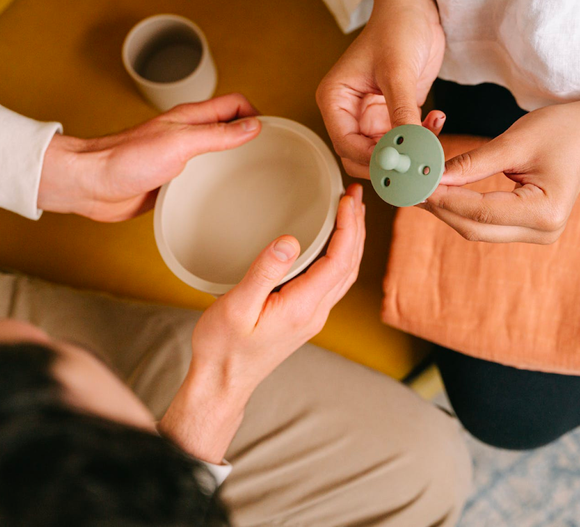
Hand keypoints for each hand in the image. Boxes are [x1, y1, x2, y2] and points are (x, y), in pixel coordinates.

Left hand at [37, 94, 259, 221]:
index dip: (257, 114)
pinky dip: (217, 184)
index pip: (235, 104)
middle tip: (273, 156)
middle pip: (230, 128)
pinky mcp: (171, 181)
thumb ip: (217, 134)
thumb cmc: (124, 160)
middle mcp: (187, 135)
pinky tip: (224, 197)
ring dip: (236, 162)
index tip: (275, 133)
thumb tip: (253, 126)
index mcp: (191, 118)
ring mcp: (179, 158)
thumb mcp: (180, 144)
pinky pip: (202, 179)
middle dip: (253, 137)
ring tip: (256, 177)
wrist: (90, 185)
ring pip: (217, 154)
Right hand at [158, 185, 365, 462]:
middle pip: (350, 265)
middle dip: (357, 227)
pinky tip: (331, 243)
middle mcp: (315, 312)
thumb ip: (264, 272)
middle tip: (355, 195)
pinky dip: (340, 255)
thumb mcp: (236, 307)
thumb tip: (290, 240)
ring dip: (352, 241)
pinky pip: (332, 281)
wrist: (222, 383)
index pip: (339, 260)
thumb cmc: (223, 348)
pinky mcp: (304, 317)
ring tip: (351, 212)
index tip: (348, 200)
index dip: (349, 226)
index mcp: (303, 307)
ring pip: (345, 274)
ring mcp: (312, 316)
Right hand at [317, 0, 445, 177]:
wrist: (415, 6)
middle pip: (362, 157)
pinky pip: (405, 139)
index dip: (373, 160)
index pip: (346, 145)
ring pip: (386, 152)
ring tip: (434, 140)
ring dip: (410, 152)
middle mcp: (349, 112)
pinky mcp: (394, 113)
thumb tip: (408, 150)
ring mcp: (372, 115)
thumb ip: (401, 114)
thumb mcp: (398, 72)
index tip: (402, 165)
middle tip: (420, 168)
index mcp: (336, 100)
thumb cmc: (397, 27)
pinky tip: (438, 119)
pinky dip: (422, 137)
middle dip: (391, 164)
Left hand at [423, 102, 579, 243]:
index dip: (445, 199)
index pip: (481, 212)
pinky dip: (461, 209)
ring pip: (477, 230)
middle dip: (439, 209)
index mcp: (545, 211)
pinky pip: (485, 224)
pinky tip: (439, 192)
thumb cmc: (562, 130)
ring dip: (446, 210)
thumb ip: (474, 162)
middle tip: (407, 188)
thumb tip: (433, 176)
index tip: (416, 183)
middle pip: (475, 229)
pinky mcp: (528, 229)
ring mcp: (536, 234)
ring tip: (417, 188)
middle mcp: (543, 231)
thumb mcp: (516, 140)